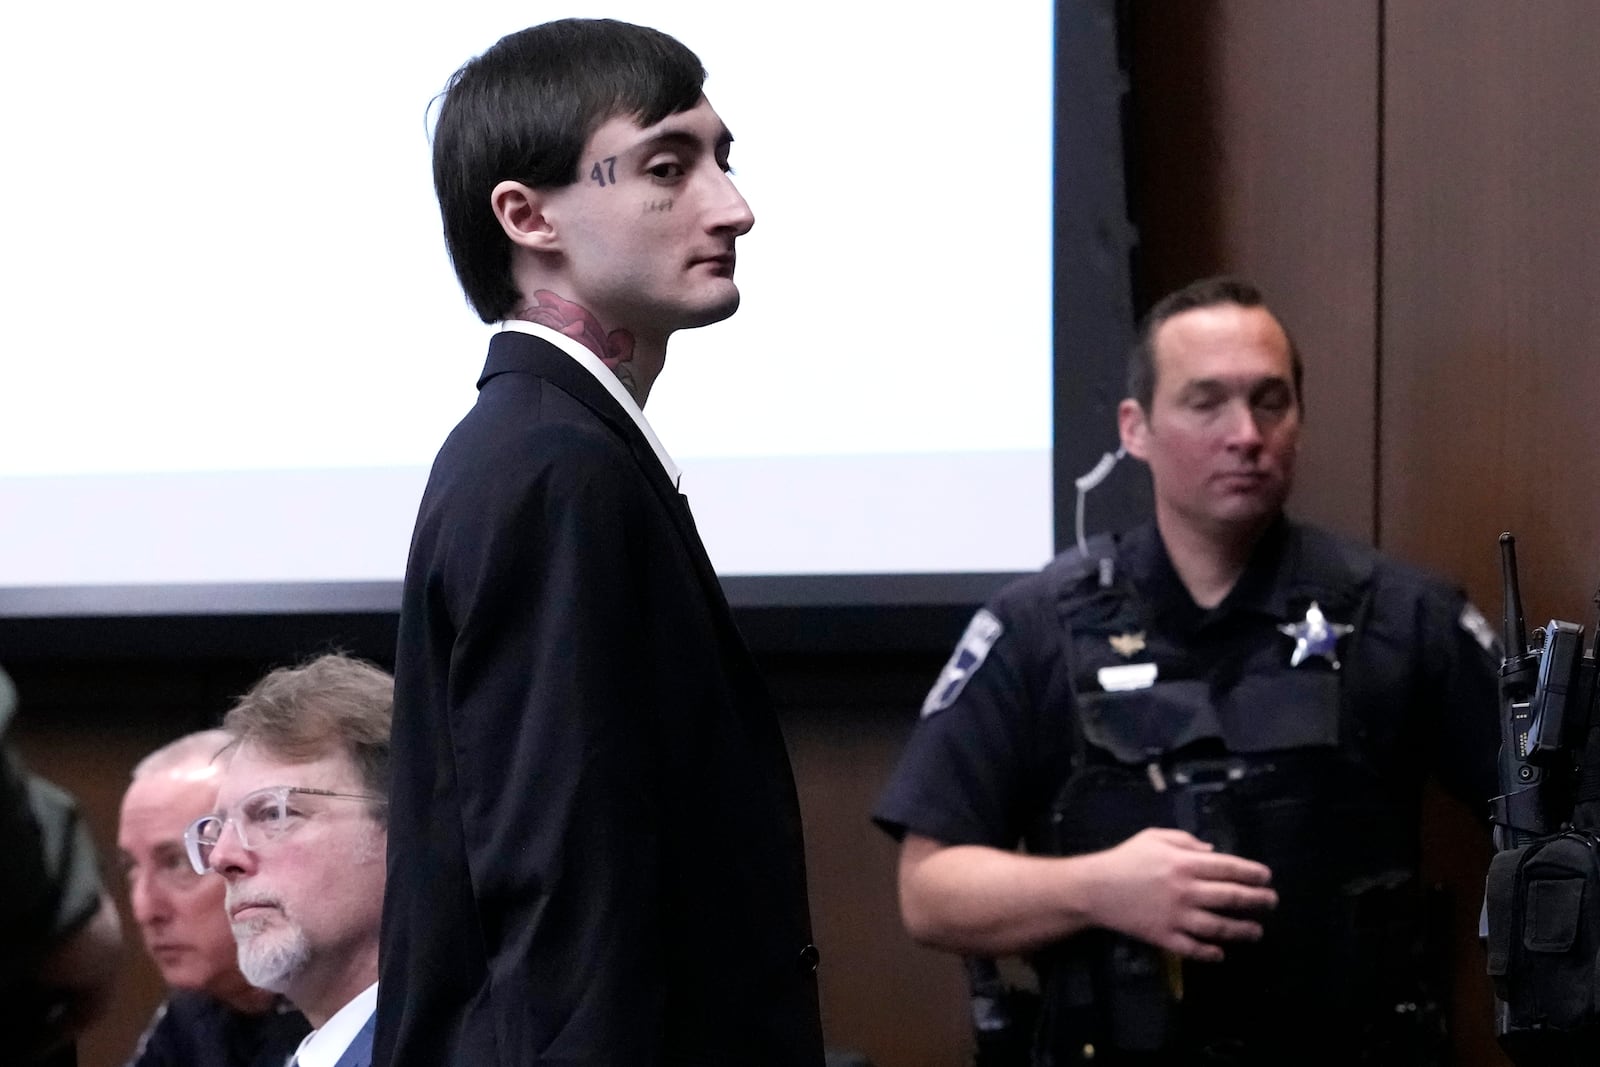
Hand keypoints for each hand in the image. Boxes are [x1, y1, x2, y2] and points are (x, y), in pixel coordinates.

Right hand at [1082, 827, 1276, 961]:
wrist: (1095, 889)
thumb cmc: (1125, 859)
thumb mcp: (1154, 837)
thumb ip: (1185, 840)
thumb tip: (1214, 853)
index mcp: (1184, 863)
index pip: (1229, 868)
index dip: (1252, 873)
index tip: (1266, 877)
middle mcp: (1186, 891)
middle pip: (1232, 897)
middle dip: (1257, 900)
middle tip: (1271, 902)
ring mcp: (1177, 917)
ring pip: (1219, 927)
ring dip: (1243, 930)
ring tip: (1257, 931)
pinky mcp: (1165, 937)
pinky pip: (1194, 949)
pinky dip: (1210, 953)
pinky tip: (1221, 953)